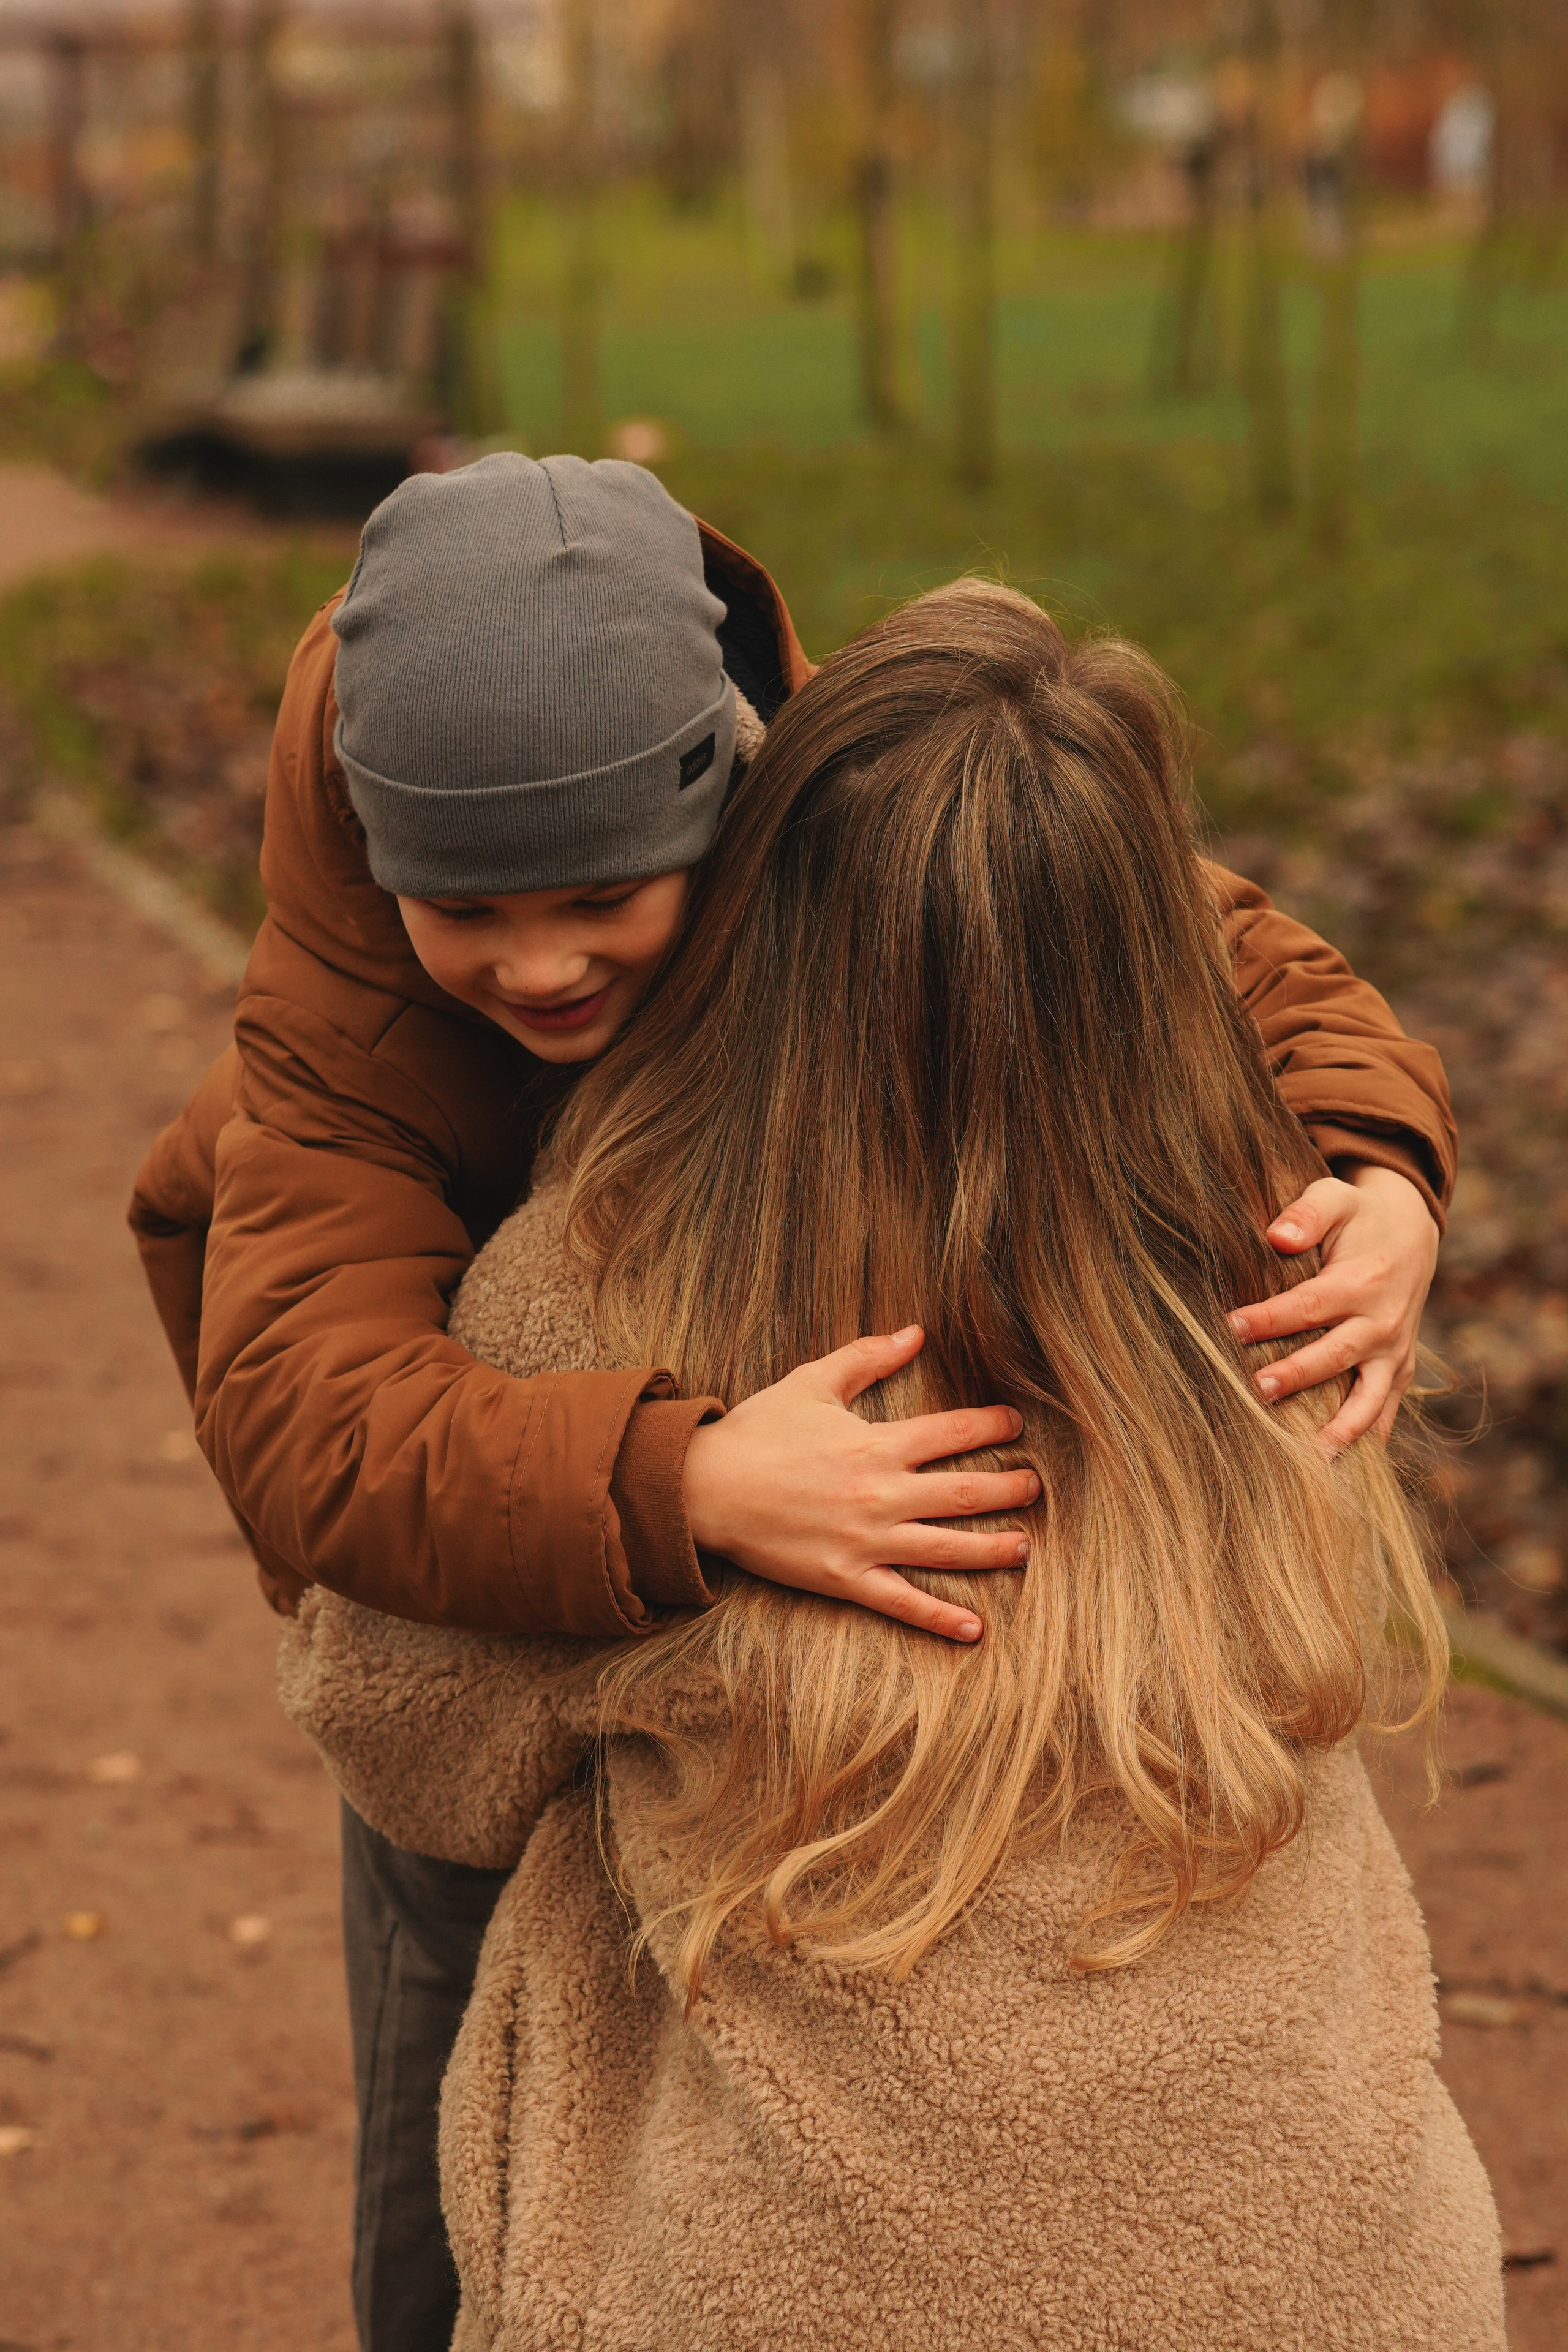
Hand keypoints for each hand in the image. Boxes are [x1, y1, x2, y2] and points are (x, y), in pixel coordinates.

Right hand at [681, 1327, 1038, 1643]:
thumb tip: (916, 1333)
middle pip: (965, 1493)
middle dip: (1009, 1489)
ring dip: (994, 1550)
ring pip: (947, 1548)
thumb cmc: (757, 1431)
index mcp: (877, 1444)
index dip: (992, 1427)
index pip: (953, 1433)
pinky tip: (974, 1629)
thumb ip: (868, 1357)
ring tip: (1027, 1548)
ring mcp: (866, 1540)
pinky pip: (902, 1603)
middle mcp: (881, 1493)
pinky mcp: (845, 1577)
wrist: (705, 1487)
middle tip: (1037, 1487)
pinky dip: (940, 1618)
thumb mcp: (812, 1382)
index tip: (1016, 1424)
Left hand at [1228, 1165, 1439, 1455]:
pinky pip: (1385, 1411)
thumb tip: (1278, 1236)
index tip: (1230, 1327)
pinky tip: (1338, 1468)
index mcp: (1362, 1282)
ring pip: (1368, 1399)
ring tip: (1310, 1458)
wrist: (1411, 1233)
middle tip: (1258, 1390)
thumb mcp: (1336, 1197)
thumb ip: (1307, 1213)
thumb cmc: (1359, 1216)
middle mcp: (1381, 1323)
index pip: (1308, 1306)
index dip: (1269, 1318)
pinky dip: (1366, 1439)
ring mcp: (1392, 1353)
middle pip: (1335, 1356)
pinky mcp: (1397, 1371)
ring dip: (1341, 1428)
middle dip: (1297, 1375)